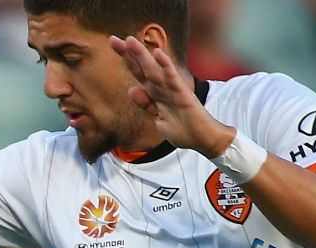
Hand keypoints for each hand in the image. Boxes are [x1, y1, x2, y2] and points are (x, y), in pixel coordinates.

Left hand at [108, 36, 234, 159]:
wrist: (202, 140)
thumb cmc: (182, 129)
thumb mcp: (158, 118)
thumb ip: (145, 104)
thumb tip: (131, 89)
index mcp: (155, 93)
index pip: (138, 73)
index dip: (127, 60)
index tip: (113, 44)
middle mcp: (162, 88)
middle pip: (143, 68)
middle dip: (129, 54)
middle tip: (113, 39)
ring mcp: (172, 90)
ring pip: (154, 70)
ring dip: (142, 56)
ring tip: (130, 41)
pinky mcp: (183, 94)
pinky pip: (172, 79)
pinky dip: (166, 66)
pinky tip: (158, 54)